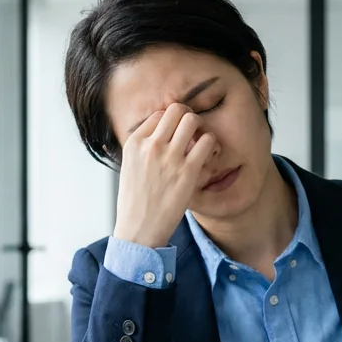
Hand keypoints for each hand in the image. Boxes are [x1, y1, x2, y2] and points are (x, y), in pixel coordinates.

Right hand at [112, 103, 219, 248]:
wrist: (138, 230)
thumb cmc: (135, 203)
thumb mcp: (130, 168)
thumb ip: (143, 149)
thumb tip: (161, 135)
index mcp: (134, 143)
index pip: (159, 115)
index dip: (172, 122)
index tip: (177, 135)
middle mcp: (151, 145)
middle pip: (176, 110)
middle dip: (189, 117)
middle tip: (194, 133)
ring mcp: (170, 157)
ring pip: (192, 120)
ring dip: (202, 128)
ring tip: (202, 143)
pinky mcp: (187, 171)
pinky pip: (207, 142)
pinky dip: (212, 145)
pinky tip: (209, 157)